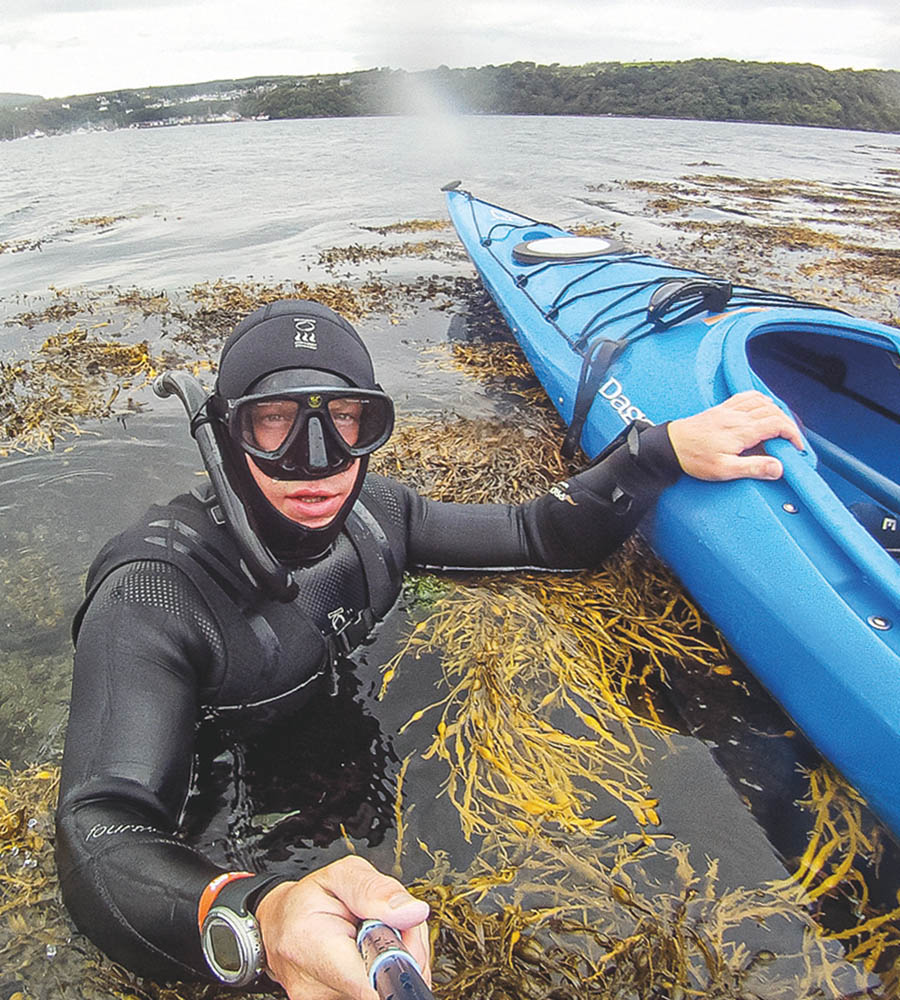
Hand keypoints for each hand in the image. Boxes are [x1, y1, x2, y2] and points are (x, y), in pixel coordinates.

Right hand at [256, 855, 430, 999]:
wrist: (279, 925)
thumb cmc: (308, 899)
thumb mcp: (341, 875)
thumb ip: (376, 890)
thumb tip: (413, 912)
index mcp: (311, 943)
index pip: (367, 982)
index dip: (398, 963)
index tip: (404, 946)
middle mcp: (314, 984)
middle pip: (383, 983)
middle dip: (400, 954)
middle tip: (387, 928)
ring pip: (381, 989)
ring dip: (389, 963)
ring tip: (372, 939)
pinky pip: (372, 992)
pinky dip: (379, 974)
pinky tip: (367, 956)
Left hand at [667, 390, 803, 480]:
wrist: (670, 445)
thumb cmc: (694, 458)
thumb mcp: (724, 470)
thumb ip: (753, 468)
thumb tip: (778, 468)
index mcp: (741, 430)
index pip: (778, 424)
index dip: (793, 435)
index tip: (796, 448)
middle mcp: (737, 416)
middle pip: (774, 411)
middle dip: (788, 424)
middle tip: (792, 440)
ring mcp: (729, 410)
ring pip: (762, 401)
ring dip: (776, 411)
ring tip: (781, 427)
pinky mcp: (721, 408)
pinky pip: (746, 396)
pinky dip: (760, 400)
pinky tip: (761, 408)